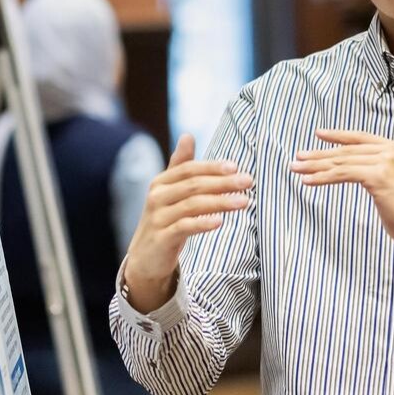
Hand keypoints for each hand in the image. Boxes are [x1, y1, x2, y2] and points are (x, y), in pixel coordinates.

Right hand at [122, 133, 252, 309]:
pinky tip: (220, 222)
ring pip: (192, 205)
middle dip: (223, 182)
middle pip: (193, 185)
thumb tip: (188, 135)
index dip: (213, 167)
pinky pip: (184, 227)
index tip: (236, 167)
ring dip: (220, 202)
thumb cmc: (164, 221)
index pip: (189, 169)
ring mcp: (158, 218)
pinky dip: (202, 223)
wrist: (145, 259)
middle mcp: (157, 197)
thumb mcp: (170, 193)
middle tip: (248, 182)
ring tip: (244, 202)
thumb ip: (180, 166)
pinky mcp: (161, 239)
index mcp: (161, 183)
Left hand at [290, 129, 393, 253]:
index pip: (361, 138)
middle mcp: (392, 150)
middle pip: (347, 150)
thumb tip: (351, 169)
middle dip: (319, 155)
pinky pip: (343, 174)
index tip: (318, 135)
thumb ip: (377, 169)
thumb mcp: (393, 182)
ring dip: (315, 166)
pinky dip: (323, 177)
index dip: (338, 136)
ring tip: (296, 169)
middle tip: (297, 158)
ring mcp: (386, 161)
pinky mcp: (378, 176)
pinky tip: (308, 181)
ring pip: (342, 161)